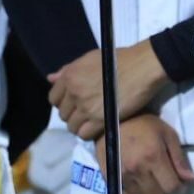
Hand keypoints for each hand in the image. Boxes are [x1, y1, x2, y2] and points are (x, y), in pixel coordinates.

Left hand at [47, 41, 170, 141]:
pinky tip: (97, 127)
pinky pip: (84, 134)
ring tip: (92, 121)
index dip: (64, 102)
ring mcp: (86, 107)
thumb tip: (50, 78)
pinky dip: (88, 133)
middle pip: (63, 114)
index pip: (53, 98)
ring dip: (80, 126)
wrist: (143, 66)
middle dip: (73, 115)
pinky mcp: (100, 119)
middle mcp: (74, 92)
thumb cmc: (119, 59)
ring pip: (72, 127)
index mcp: (70, 76)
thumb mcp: (90, 58)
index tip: (74, 103)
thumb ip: (68, 70)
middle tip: (86, 112)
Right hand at [95, 114, 193, 193]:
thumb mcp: (167, 134)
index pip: (171, 187)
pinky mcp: (111, 178)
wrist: (112, 119)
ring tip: (151, 181)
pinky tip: (137, 183)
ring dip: (150, 193)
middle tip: (165, 180)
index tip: (181, 185)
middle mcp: (138, 170)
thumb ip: (179, 158)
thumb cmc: (144, 124)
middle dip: (165, 191)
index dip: (180, 190)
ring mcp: (123, 176)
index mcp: (154, 157)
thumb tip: (191, 179)